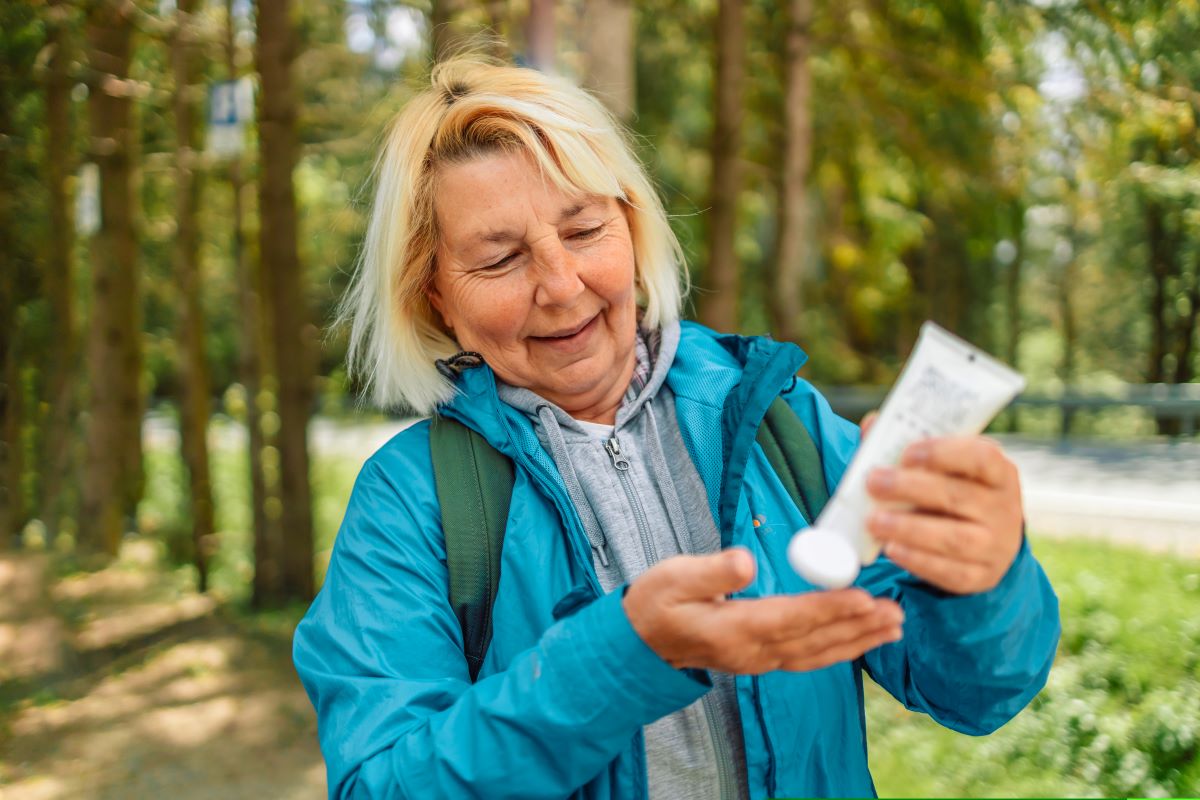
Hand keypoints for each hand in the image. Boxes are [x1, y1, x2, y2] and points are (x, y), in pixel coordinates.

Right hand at [623, 548, 902, 673]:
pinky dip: (841, 649)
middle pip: (814, 640)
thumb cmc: (655, 602)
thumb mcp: (673, 576)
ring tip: (894, 627)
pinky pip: (809, 658)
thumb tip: (747, 561)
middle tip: (896, 613)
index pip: (790, 618)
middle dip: (857, 626)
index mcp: (732, 629)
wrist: (640, 642)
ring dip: (858, 641)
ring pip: (817, 654)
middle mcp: (752, 651)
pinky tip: (863, 640)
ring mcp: (759, 660)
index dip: (828, 608)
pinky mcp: (763, 659)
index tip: (863, 597)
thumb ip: (711, 570)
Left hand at [861, 414, 1023, 594]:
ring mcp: (996, 546)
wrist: (984, 542)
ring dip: (909, 528)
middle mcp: (1004, 509)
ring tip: (873, 520)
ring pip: (954, 538)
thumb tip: (872, 424)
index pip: (981, 457)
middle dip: (910, 489)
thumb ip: (908, 447)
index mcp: (999, 473)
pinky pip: (949, 572)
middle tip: (873, 483)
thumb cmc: (953, 492)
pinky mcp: (981, 576)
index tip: (907, 454)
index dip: (943, 453)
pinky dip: (918, 561)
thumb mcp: (942, 469)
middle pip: (957, 497)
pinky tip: (891, 548)